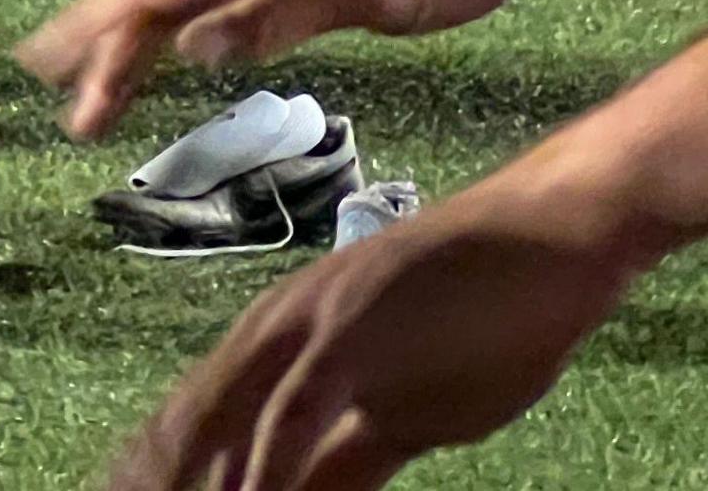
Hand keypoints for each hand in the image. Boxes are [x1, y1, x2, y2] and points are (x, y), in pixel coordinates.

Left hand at [107, 182, 657, 490]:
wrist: (552, 241)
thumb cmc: (483, 326)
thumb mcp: (403, 422)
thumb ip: (345, 465)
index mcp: (274, 353)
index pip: (192, 432)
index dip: (155, 477)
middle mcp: (271, 335)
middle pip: (185, 429)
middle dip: (156, 480)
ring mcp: (306, 325)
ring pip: (220, 420)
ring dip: (195, 483)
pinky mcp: (350, 327)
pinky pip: (295, 411)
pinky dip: (266, 469)